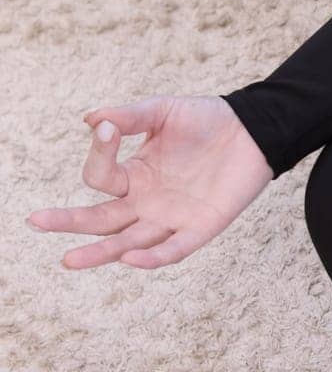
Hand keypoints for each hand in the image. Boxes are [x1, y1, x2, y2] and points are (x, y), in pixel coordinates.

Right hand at [27, 96, 271, 268]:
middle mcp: (148, 201)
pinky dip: (154, 256)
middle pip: (102, 220)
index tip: (109, 130)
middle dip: (69, 222)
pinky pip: (175, 249)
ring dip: (102, 252)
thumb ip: (129, 116)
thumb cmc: (207, 120)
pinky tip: (131, 259)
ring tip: (70, 260)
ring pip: (129, 242)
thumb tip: (92, 120)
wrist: (254, 131)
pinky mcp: (202, 227)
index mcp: (135, 174)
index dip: (99, 155)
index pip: (101, 178)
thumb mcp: (162, 111)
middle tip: (36, 222)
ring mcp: (173, 217)